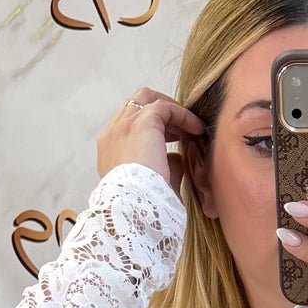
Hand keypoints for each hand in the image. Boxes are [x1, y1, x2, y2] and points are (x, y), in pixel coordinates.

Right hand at [96, 86, 204, 205]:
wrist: (135, 208)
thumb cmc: (144, 206)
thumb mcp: (152, 184)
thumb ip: (164, 167)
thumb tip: (177, 157)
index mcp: (110, 151)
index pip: (128, 125)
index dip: (152, 128)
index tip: (171, 139)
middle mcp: (112, 134)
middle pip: (135, 106)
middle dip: (159, 111)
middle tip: (179, 127)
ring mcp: (124, 126)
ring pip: (146, 98)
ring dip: (170, 109)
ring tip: (190, 125)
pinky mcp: (142, 122)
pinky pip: (165, 107)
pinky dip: (182, 114)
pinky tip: (196, 128)